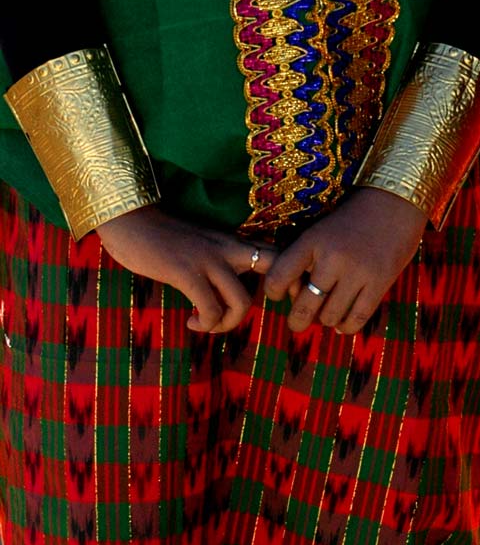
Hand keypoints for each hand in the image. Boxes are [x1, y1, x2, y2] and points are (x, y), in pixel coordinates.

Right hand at [97, 204, 274, 334]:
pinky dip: (206, 324)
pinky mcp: (186, 272)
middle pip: (275, 265)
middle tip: (250, 311)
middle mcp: (227, 247)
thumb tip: (230, 290)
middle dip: (278, 294)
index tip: (273, 298)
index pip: (275, 250)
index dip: (285, 275)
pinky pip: (211, 308)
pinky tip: (193, 321)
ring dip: (228, 323)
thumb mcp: (201, 246)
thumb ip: (219, 261)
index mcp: (232, 240)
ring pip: (242, 301)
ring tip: (209, 324)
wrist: (130, 220)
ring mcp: (208, 259)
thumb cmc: (161, 237)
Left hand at [265, 187, 427, 334]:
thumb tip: (293, 296)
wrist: (395, 202)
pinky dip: (346, 326)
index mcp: (313, 239)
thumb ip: (305, 258)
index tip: (279, 294)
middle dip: (297, 320)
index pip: (278, 277)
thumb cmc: (353, 218)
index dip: (273, 292)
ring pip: (329, 318)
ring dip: (326, 320)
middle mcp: (332, 257)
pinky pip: (355, 321)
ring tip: (329, 311)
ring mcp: (357, 271)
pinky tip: (344, 320)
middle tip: (299, 320)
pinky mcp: (379, 283)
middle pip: (303, 307)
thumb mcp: (322, 229)